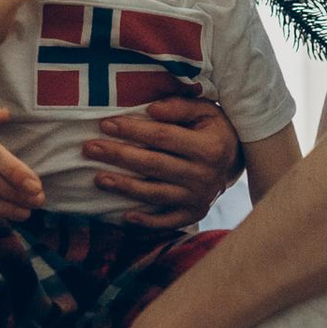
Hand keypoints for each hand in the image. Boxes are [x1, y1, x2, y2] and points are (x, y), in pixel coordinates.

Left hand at [80, 92, 239, 227]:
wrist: (236, 161)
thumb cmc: (214, 130)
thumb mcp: (205, 111)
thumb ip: (180, 106)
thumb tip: (150, 109)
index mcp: (208, 147)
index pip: (163, 137)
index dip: (133, 130)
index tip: (106, 124)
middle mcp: (204, 176)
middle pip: (153, 165)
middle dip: (118, 156)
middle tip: (90, 148)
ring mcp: (199, 198)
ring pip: (155, 194)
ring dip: (124, 187)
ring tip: (98, 178)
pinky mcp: (194, 214)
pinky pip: (167, 221)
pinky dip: (146, 221)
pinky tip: (125, 215)